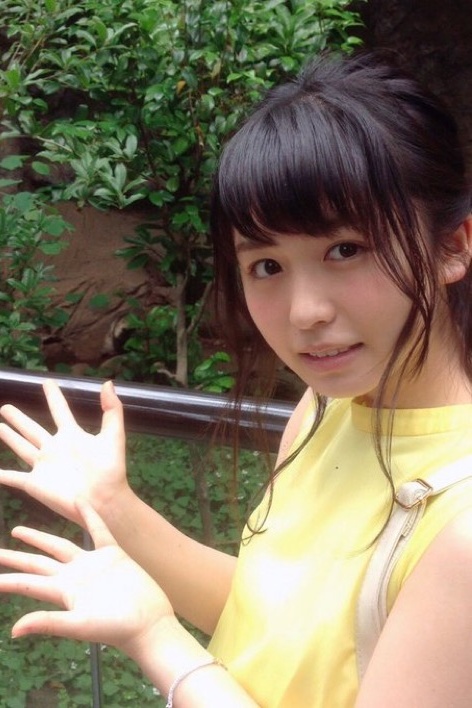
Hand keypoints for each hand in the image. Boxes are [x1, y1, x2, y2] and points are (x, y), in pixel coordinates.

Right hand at [0, 380, 127, 523]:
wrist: (105, 500)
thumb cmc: (111, 470)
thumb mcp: (113, 436)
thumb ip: (112, 409)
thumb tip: (108, 383)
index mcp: (72, 436)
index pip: (60, 410)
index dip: (53, 396)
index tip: (47, 382)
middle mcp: (55, 448)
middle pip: (32, 429)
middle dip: (19, 418)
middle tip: (5, 407)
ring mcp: (44, 465)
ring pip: (21, 447)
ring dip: (9, 437)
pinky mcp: (36, 484)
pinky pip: (14, 478)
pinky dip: (2, 475)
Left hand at [0, 500, 174, 654]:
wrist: (149, 621)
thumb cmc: (116, 627)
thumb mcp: (80, 626)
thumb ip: (49, 623)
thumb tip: (14, 631)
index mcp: (63, 592)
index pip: (28, 583)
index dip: (8, 579)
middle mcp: (73, 577)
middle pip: (38, 563)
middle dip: (16, 557)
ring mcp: (92, 564)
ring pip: (60, 546)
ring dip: (40, 539)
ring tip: (18, 531)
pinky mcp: (113, 554)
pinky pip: (98, 530)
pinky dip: (89, 516)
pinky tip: (79, 502)